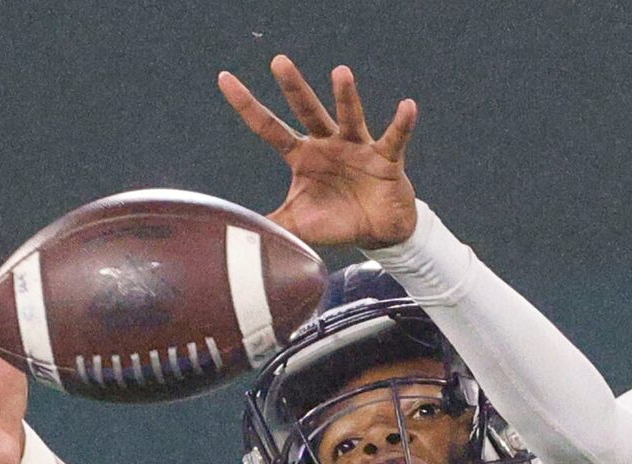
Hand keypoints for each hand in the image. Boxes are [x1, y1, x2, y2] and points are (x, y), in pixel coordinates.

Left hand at [217, 54, 419, 249]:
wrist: (379, 232)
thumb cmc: (338, 222)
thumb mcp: (299, 225)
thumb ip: (270, 224)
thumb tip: (235, 233)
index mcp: (302, 156)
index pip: (269, 128)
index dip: (247, 106)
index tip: (224, 78)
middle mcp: (327, 144)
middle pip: (307, 111)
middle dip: (293, 87)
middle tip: (278, 62)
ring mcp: (357, 147)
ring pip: (348, 117)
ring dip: (345, 96)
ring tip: (340, 73)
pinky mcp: (386, 159)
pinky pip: (394, 138)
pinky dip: (402, 123)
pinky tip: (407, 106)